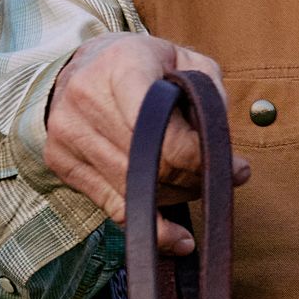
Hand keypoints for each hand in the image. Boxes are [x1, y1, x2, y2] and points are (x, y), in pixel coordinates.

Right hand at [43, 33, 250, 254]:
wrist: (81, 66)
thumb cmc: (143, 64)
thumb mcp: (184, 60)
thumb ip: (210, 95)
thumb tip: (221, 148)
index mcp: (123, 66)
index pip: (163, 128)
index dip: (202, 156)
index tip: (238, 169)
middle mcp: (88, 98)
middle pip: (152, 163)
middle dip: (195, 179)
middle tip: (218, 180)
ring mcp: (69, 132)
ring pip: (134, 189)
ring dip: (176, 198)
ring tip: (195, 189)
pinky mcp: (60, 161)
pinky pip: (111, 206)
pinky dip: (148, 225)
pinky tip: (174, 237)